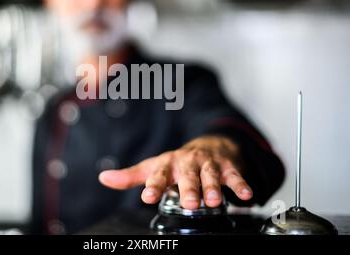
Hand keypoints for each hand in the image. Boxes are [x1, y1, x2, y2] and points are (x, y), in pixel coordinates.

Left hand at [99, 136, 252, 209]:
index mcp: (167, 164)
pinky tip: (246, 196)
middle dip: (189, 188)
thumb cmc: (176, 163)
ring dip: (213, 187)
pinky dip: (241, 184)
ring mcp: (207, 163)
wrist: (207, 146)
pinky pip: (234, 175)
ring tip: (214, 201)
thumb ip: (130, 176)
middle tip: (189, 203)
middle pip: (188, 175)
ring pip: (210, 175)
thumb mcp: (153, 167)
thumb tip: (103, 178)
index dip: (153, 186)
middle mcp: (187, 162)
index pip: (158, 174)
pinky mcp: (226, 166)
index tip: (147, 197)